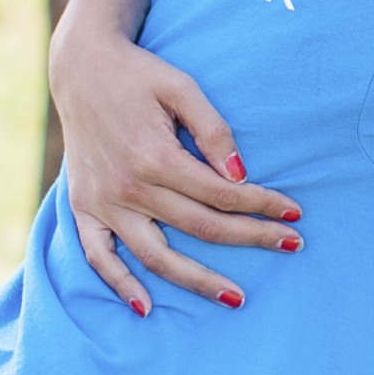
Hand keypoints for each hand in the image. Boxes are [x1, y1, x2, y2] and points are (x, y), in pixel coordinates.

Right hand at [50, 20, 302, 314]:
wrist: (79, 68)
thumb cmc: (138, 74)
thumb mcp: (180, 86)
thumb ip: (213, 130)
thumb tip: (242, 175)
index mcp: (155, 157)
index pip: (222, 194)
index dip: (262, 205)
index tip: (294, 212)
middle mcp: (128, 187)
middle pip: (201, 228)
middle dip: (251, 238)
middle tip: (291, 246)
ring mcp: (103, 203)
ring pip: (156, 256)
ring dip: (198, 281)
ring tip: (236, 297)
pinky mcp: (83, 208)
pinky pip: (99, 257)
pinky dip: (120, 284)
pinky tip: (146, 307)